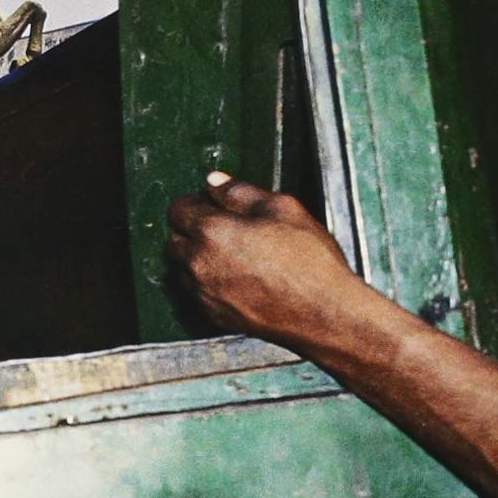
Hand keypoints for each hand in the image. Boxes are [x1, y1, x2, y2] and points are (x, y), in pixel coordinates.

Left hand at [164, 174, 378, 353]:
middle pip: (174, 240)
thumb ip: (241, 192)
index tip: (211, 204)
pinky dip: (208, 282)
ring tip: (234, 255)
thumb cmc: (308, 261)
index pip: (178, 209)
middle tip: (225, 228)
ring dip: (198, 258)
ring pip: (183, 268)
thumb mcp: (282, 209)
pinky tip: (238, 278)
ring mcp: (204, 293)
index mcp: (212, 232)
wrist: (324, 313)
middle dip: (192, 230)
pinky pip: (197, 292)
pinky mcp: (213, 315)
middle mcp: (199, 264)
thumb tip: (214, 181)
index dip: (195, 203)